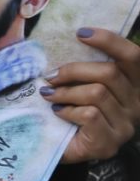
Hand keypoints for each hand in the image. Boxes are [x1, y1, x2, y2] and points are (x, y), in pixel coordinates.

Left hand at [44, 28, 139, 162]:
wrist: (57, 148)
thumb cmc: (71, 110)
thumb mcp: (82, 83)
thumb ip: (87, 67)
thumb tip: (74, 37)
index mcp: (134, 86)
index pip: (134, 56)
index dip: (110, 41)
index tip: (81, 33)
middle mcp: (137, 105)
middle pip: (110, 73)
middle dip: (74, 70)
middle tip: (51, 76)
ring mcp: (125, 126)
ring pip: (97, 93)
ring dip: (66, 92)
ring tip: (49, 96)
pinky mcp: (109, 142)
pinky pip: (89, 115)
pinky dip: (68, 111)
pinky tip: (58, 113)